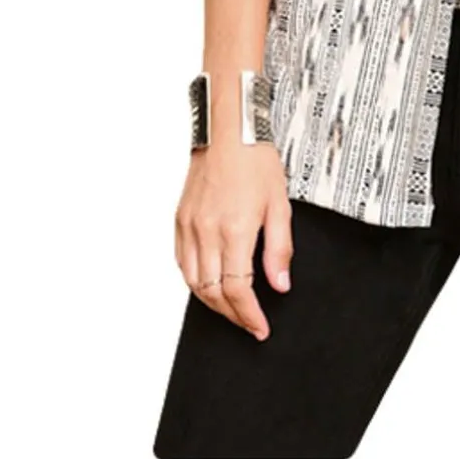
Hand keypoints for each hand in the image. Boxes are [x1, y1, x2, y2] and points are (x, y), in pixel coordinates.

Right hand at [174, 137, 292, 339]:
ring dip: (211, 302)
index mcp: (234, 230)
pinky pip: (181, 262)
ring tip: (232, 309)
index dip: (249, 315)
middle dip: (232, 315)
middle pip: (212, 293)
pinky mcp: (179, 219)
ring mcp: (189, 227)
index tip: (260, 328)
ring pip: (192, 282)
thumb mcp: (280, 204)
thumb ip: (279, 249)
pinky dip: (193, 280)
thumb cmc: (256, 161)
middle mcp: (206, 232)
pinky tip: (208, 283)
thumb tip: (279, 285)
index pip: (237, 290)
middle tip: (249, 323)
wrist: (229, 130)